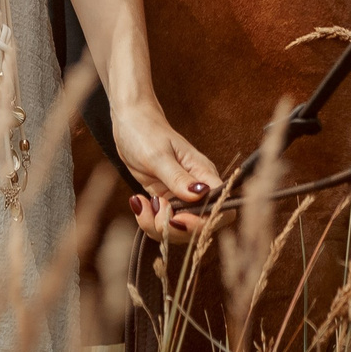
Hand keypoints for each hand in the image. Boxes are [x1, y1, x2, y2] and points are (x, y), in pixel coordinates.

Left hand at [109, 97, 223, 239]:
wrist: (129, 123)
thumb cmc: (145, 131)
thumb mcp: (158, 155)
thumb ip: (178, 178)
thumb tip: (200, 196)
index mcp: (203, 174)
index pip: (221, 208)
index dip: (203, 222)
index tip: (178, 217)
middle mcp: (197, 189)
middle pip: (201, 226)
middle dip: (176, 229)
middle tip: (155, 211)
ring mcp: (181, 196)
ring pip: (180, 229)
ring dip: (159, 226)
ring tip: (143, 204)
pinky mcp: (166, 199)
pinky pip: (163, 222)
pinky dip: (150, 220)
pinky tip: (140, 202)